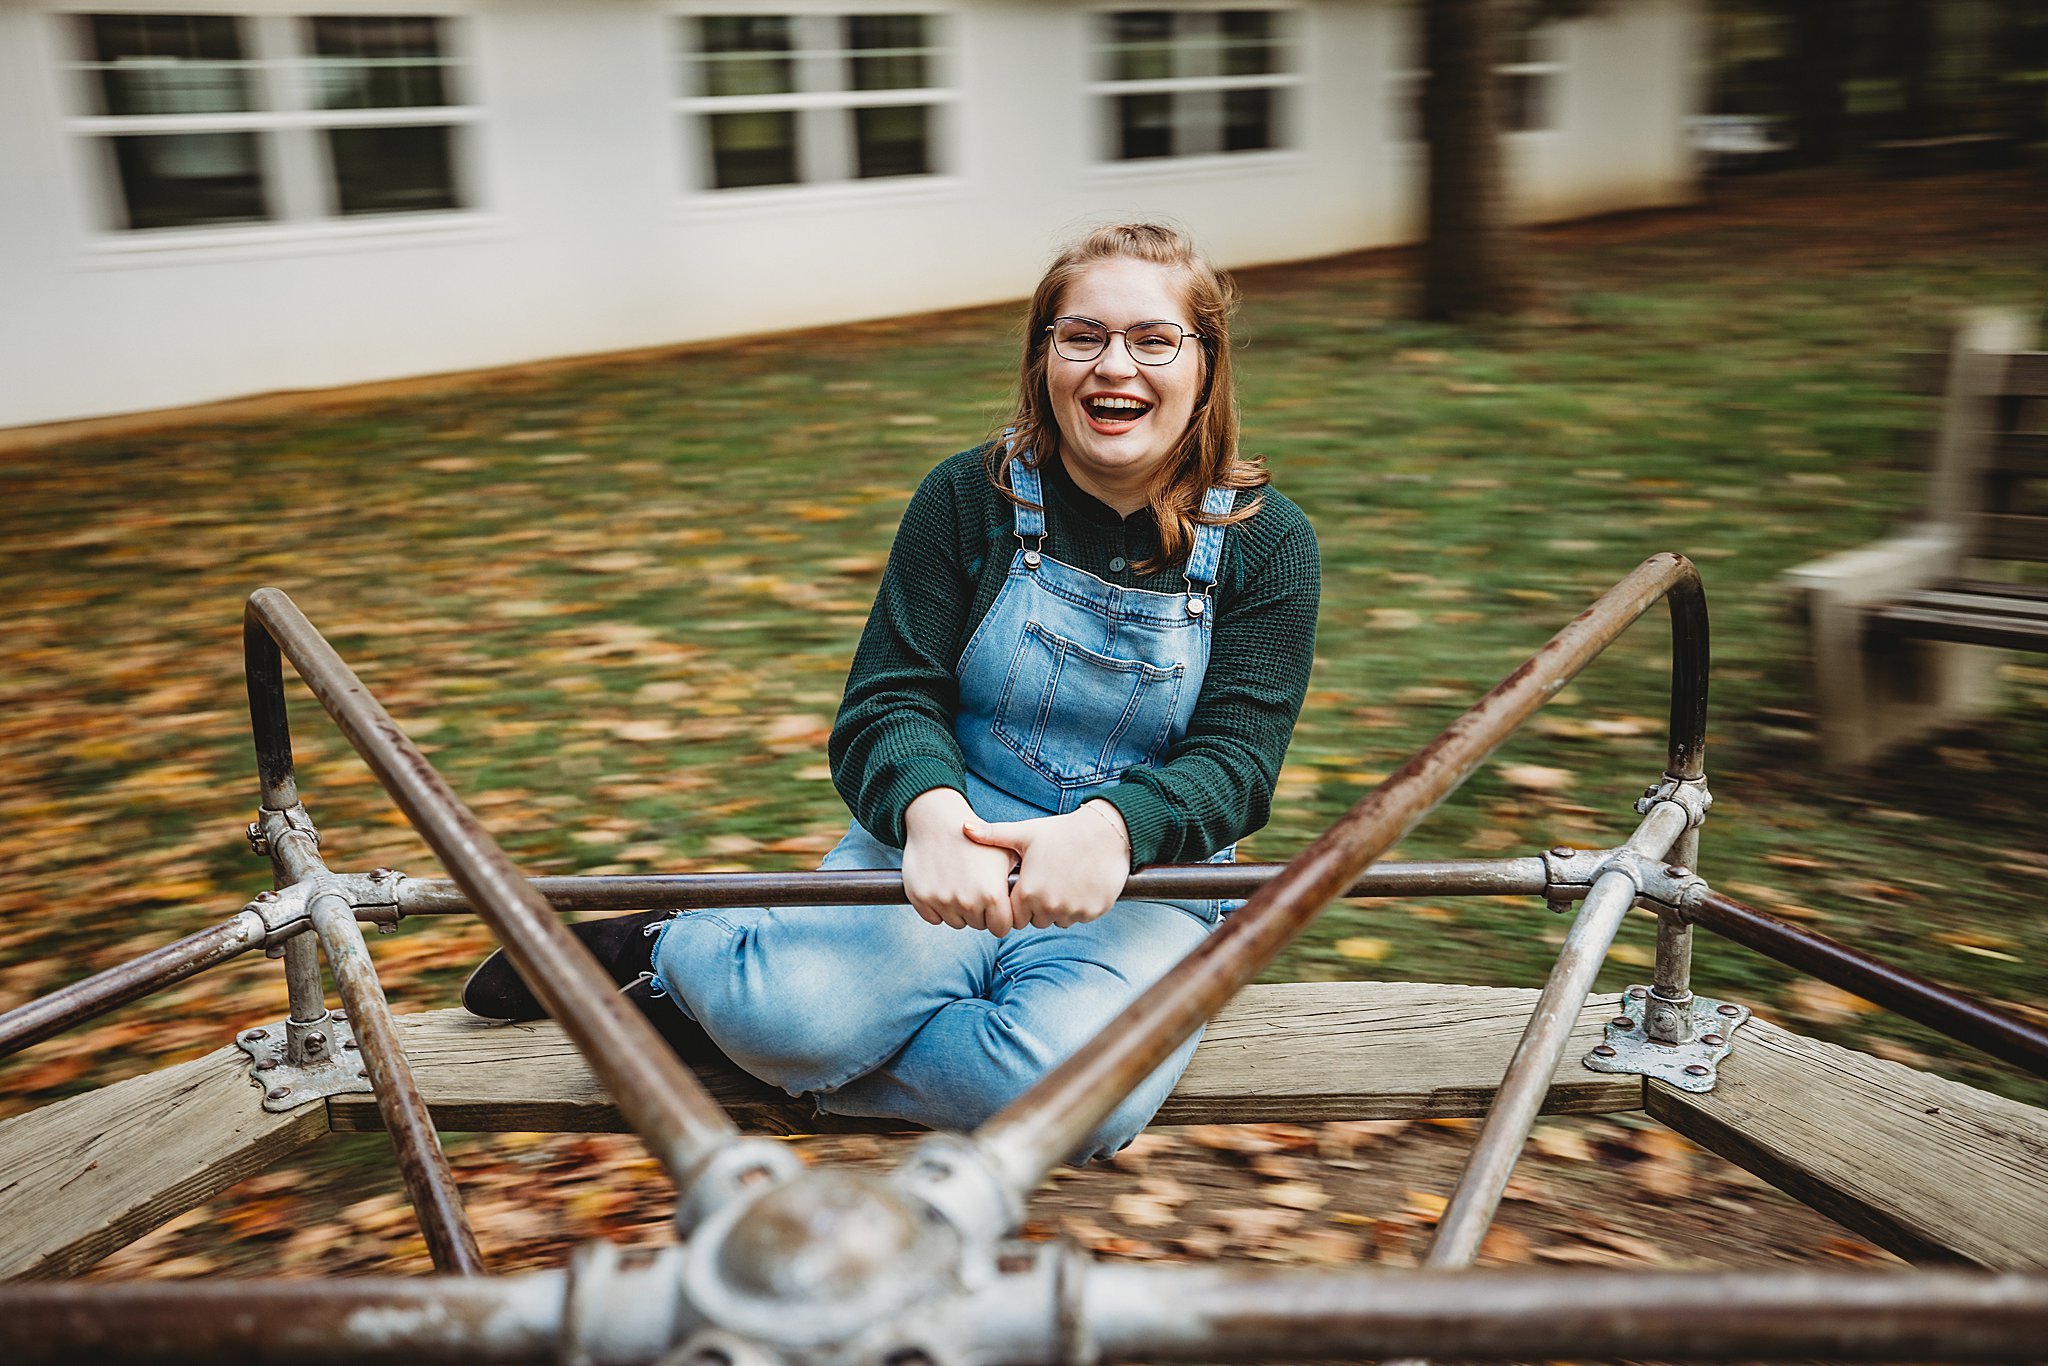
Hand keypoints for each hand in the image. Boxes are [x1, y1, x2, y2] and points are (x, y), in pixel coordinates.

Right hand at [902, 788, 1018, 935]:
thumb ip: (1022, 881)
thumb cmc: (975, 838)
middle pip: (978, 925)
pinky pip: (934, 918)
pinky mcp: (920, 899)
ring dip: (959, 911)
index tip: (997, 907)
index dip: (1001, 918)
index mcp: (992, 895)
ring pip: (956, 922)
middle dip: (980, 913)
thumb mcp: (1005, 853)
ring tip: (960, 884)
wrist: (937, 821)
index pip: (1001, 928)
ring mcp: (942, 901)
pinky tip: (943, 885)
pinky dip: (938, 907)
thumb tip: (1034, 903)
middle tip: (976, 889)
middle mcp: (967, 902)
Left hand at [963, 800, 1130, 928]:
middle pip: (1037, 920)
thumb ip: (992, 836)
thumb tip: (963, 829)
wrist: (1107, 832)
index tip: (1030, 884)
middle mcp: (1049, 907)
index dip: (1020, 901)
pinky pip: (1080, 917)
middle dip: (1039, 906)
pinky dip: (1079, 905)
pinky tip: (1081, 883)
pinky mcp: (1093, 912)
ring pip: (1059, 920)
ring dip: (1059, 908)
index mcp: (1029, 893)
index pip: (1015, 915)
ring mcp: (1073, 912)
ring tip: (1065, 879)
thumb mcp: (1025, 833)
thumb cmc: (1062, 831)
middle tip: (1048, 879)